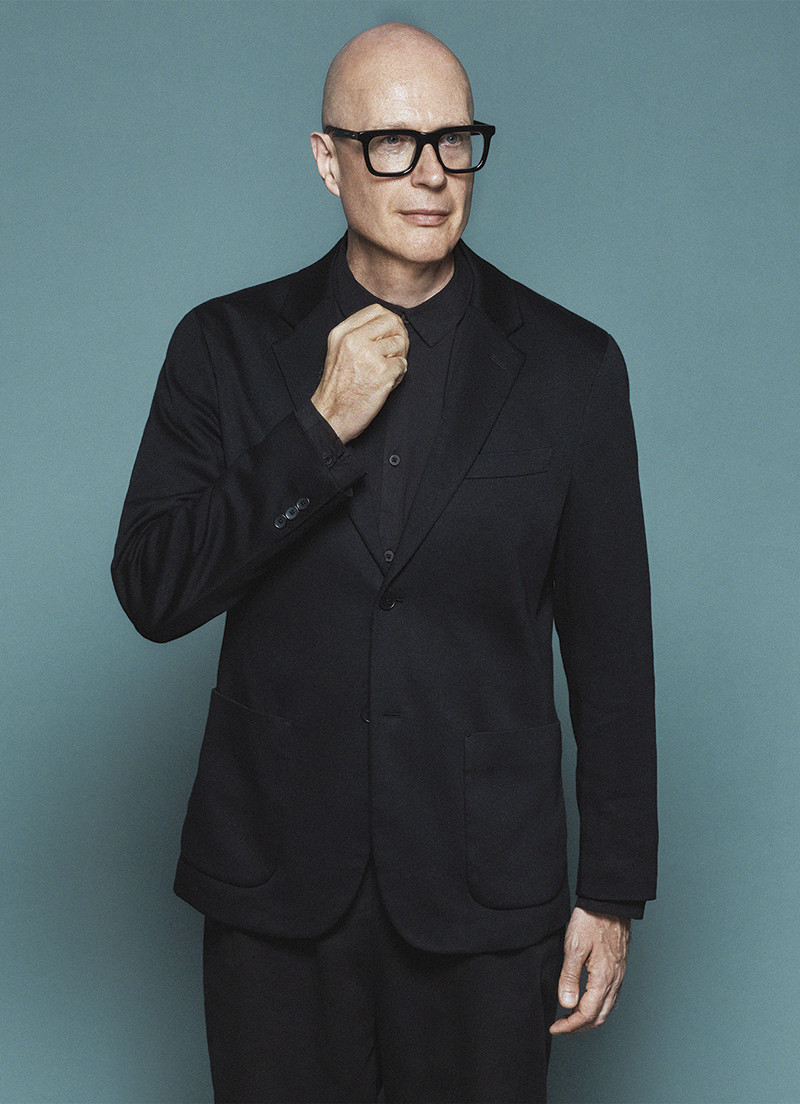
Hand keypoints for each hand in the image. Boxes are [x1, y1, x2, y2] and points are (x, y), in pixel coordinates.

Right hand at [311, 304, 408, 442]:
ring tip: (386, 370)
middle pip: (392, 322)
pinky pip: (403, 364)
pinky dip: (398, 375)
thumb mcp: (338, 350)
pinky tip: (385, 382)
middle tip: (395, 350)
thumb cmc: (337, 387)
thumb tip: (389, 324)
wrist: (331, 415)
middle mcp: (354, 340)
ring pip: (400, 343)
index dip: (389, 320)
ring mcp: (369, 356)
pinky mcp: (382, 373)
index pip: (376, 310)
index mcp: (342, 333)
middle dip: (399, 335)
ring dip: (398, 357)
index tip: (390, 332)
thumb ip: (358, 334)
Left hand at [549, 907, 630, 1034]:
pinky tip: (586, 1002)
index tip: (555, 1028)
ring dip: (588, 1019)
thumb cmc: (591, 920)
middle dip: (579, 1027)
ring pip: (606, 1009)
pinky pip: (610, 997)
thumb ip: (569, 977)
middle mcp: (614, 981)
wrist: (610, 902)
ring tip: (570, 1019)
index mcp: (603, 978)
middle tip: (561, 1028)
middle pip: (599, 1017)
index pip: (587, 1014)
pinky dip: (597, 1008)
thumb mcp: (574, 946)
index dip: (570, 1025)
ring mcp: (619, 975)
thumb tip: (566, 1004)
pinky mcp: (618, 969)